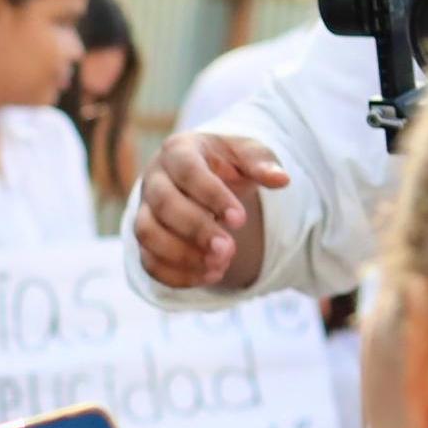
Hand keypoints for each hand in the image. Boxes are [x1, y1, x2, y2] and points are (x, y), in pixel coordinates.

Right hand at [130, 130, 286, 292]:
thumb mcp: (246, 154)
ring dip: (182, 255)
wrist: (203, 177)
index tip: (240, 219)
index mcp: (178, 150)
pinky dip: (177, 275)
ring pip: (147, 234)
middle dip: (196, 230)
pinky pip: (149, 262)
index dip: (211, 196)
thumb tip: (281, 180)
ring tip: (219, 266)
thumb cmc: (225, 163)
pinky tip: (210, 276)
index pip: (188, 171)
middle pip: (163, 205)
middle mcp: (154, 179)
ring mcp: (145, 210)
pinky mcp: (145, 240)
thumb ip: (262, 163)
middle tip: (229, 249)